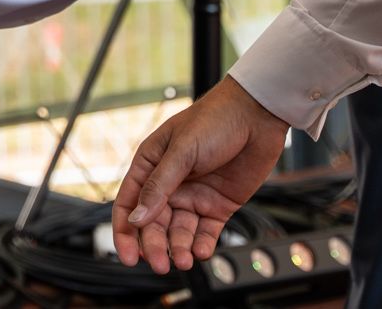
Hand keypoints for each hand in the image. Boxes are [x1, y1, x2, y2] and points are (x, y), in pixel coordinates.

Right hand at [111, 77, 288, 274]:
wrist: (257, 117)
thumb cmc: (214, 120)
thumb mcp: (181, 151)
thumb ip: (159, 186)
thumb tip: (137, 218)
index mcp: (151, 164)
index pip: (130, 203)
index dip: (125, 231)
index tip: (128, 256)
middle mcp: (170, 184)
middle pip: (154, 224)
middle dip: (155, 245)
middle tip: (161, 263)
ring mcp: (194, 196)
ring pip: (179, 232)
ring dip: (179, 248)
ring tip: (184, 259)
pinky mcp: (218, 205)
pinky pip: (206, 232)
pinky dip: (202, 245)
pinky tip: (201, 252)